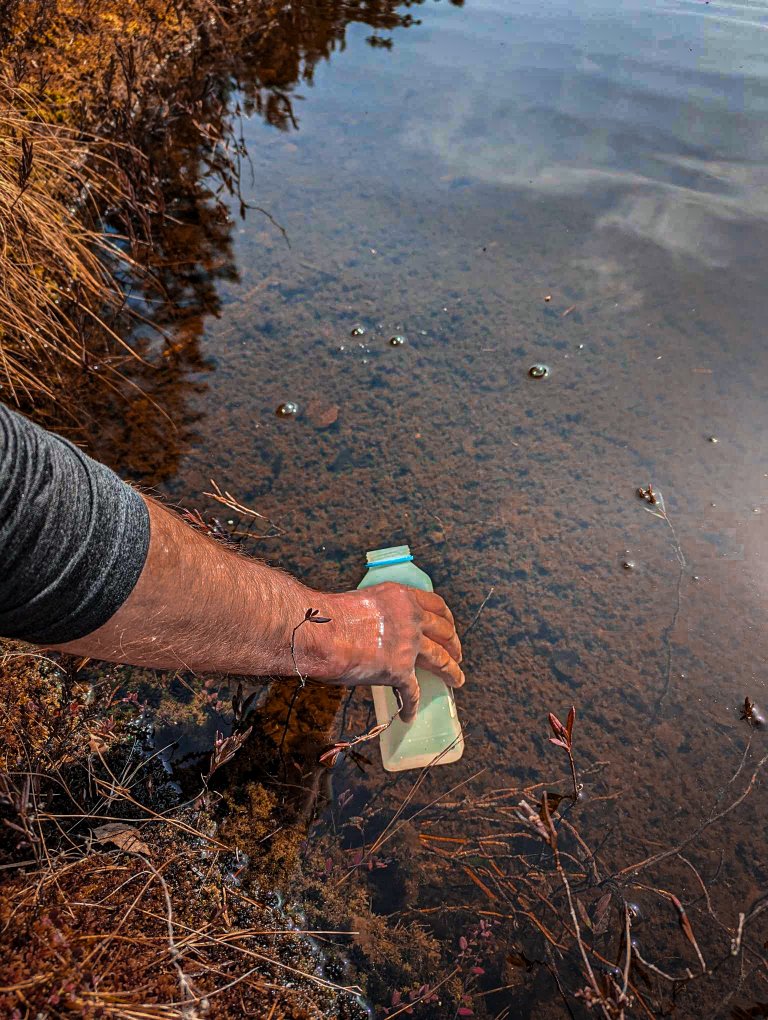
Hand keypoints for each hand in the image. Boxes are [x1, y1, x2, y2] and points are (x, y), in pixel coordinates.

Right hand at [305, 582, 463, 722]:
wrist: (321, 633)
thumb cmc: (329, 618)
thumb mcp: (363, 603)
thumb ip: (379, 615)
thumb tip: (379, 633)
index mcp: (401, 597)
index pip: (435, 604)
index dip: (446, 618)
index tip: (449, 626)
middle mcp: (411, 617)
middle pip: (443, 632)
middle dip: (453, 645)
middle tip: (457, 654)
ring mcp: (409, 644)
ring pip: (441, 659)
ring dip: (451, 672)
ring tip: (457, 680)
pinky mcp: (400, 670)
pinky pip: (412, 692)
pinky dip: (411, 705)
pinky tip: (408, 714)